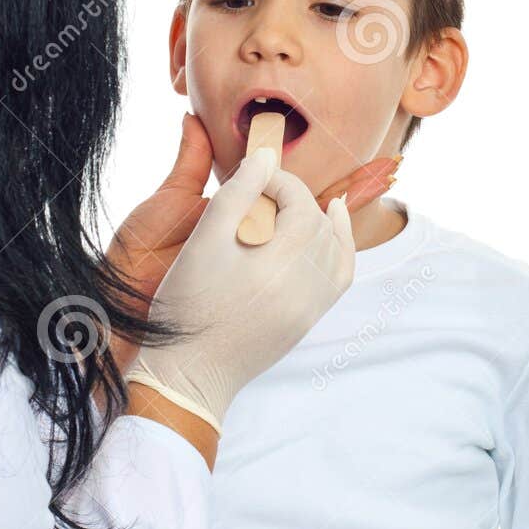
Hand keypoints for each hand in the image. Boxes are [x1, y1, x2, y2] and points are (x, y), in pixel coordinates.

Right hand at [124, 140, 356, 434]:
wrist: (188, 372)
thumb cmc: (187, 304)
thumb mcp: (203, 241)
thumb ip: (236, 193)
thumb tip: (266, 156)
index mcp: (281, 264)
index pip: (299, 202)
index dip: (278, 181)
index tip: (252, 178)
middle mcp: (306, 287)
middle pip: (318, 223)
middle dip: (295, 199)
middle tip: (261, 193)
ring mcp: (311, 308)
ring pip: (334, 248)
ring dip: (318, 221)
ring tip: (295, 206)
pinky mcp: (307, 321)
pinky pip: (340, 277)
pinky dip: (341, 249)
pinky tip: (330, 229)